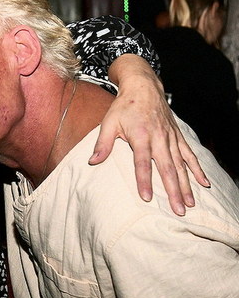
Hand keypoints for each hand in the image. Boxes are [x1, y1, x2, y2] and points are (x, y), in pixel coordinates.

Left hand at [90, 55, 208, 215]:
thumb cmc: (123, 106)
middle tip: (178, 210)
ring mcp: (171, 138)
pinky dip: (198, 169)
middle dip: (173, 191)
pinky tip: (204, 184)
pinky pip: (190, 155)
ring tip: (190, 203)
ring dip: (187, 185)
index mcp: (141, 136)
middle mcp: (159, 138)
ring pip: (181, 165)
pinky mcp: (177, 136)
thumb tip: (92, 162)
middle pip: (167, 168)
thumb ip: (102, 144)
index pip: (142, 163)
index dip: (144, 180)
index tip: (147, 198)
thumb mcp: (108, 122)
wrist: (143, 87)